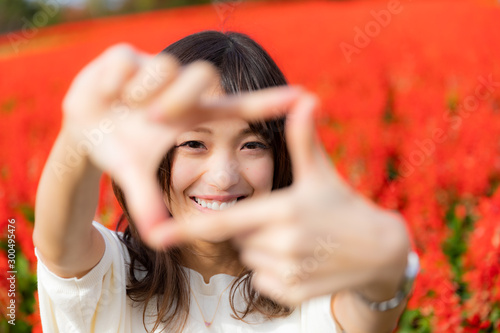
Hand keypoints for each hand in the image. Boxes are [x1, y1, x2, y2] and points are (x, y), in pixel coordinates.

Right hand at [61, 43, 301, 245]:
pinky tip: (107, 95)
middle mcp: (179, 90)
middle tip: (154, 122)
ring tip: (125, 109)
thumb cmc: (122, 150)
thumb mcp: (136, 177)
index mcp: (192, 117)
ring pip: (165, 67)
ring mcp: (154, 69)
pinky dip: (114, 82)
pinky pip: (127, 61)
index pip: (239, 106)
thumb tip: (156, 239)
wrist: (83, 128)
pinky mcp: (125, 56)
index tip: (302, 96)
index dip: (269, 102)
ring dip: (143, 93)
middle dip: (177, 100)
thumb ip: (149, 203)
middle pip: (203, 75)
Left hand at [155, 92, 409, 304]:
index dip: (188, 228)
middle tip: (283, 220)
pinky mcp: (294, 294)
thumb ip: (303, 139)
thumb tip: (305, 98)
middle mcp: (283, 245)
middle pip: (237, 237)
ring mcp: (290, 273)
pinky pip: (262, 279)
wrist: (379, 252)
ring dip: (262, 249)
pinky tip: (300, 258)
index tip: (158, 236)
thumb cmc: (343, 206)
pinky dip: (272, 269)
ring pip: (250, 258)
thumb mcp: (321, 173)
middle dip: (250, 227)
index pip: (224, 222)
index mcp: (284, 211)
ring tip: (296, 239)